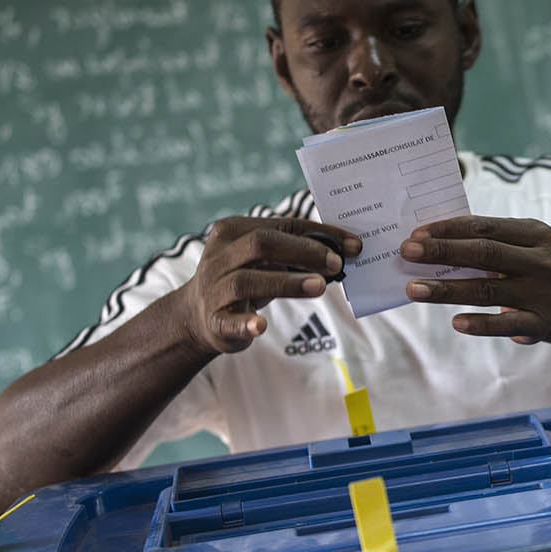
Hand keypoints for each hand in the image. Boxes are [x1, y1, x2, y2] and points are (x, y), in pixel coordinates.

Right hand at [182, 217, 358, 352]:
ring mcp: (214, 288)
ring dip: (287, 282)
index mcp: (234, 231)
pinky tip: (262, 326)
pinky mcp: (213, 320)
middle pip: (262, 244)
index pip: (283, 225)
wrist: (196, 316)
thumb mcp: (264, 260)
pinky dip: (246, 323)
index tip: (353, 246)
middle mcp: (220, 256)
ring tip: (320, 286)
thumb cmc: (244, 279)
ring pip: (249, 279)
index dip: (321, 234)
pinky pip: (229, 320)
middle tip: (336, 265)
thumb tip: (343, 251)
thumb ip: (295, 251)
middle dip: (304, 252)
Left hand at [400, 216, 550, 342]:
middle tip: (407, 252)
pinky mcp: (539, 323)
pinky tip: (455, 322)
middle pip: (485, 254)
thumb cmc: (522, 269)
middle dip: (442, 252)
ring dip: (446, 289)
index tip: (416, 234)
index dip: (449, 230)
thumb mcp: (513, 248)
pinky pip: (504, 324)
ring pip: (487, 290)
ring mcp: (542, 293)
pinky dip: (479, 324)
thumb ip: (481, 242)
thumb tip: (426, 242)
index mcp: (535, 233)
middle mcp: (542, 262)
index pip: (485, 227)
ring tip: (414, 289)